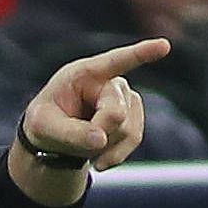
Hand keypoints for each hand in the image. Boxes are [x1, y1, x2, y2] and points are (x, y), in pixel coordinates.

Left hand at [11, 39, 168, 201]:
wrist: (55, 137)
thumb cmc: (46, 122)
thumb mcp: (44, 128)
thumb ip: (69, 133)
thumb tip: (100, 140)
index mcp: (84, 73)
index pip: (115, 61)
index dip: (141, 53)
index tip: (164, 46)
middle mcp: (110, 81)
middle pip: (116, 112)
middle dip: (98, 134)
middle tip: (76, 143)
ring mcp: (126, 98)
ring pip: (128, 129)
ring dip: (105, 147)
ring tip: (84, 147)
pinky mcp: (134, 116)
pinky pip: (134, 139)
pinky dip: (116, 155)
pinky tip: (99, 161)